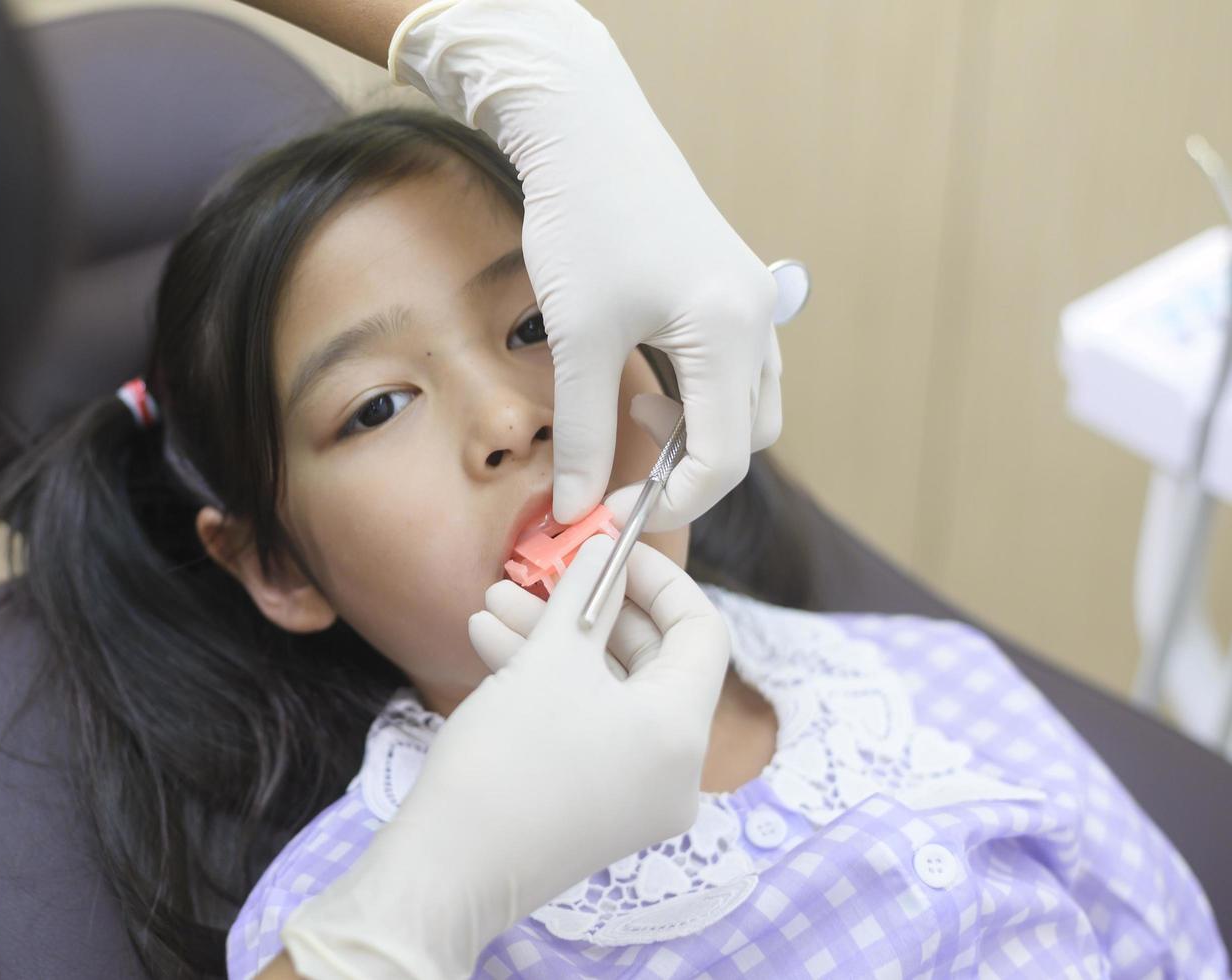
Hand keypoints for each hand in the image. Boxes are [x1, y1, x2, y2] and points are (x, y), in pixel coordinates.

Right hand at [280, 535, 729, 978]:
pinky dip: (549, 686)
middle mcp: (674, 770)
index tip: (610, 550)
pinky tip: (489, 644)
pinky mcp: (595, 809)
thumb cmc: (507, 759)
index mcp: (682, 731)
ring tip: (491, 603)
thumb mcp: (550, 658)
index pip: (701, 631)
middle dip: (588, 609)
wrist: (447, 869)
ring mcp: (635, 796)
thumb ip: (583, 595)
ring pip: (607, 693)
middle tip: (540, 572)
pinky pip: (588, 729)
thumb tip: (601, 551)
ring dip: (554, 641)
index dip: (658, 578)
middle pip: (649, 660)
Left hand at [391, 0, 781, 526]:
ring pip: (749, 408)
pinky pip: (738, 372)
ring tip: (628, 411)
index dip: (670, 502)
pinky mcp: (738, 292)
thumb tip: (578, 509)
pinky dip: (699, 398)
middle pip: (747, 440)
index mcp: (730, 333)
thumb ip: (583, 432)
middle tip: (618, 467)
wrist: (588, 132)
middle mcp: (760, 321)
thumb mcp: (577, 338)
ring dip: (696, 434)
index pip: (724, 460)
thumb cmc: (583, 222)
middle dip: (687, 470)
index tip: (613, 511)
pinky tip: (644, 382)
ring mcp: (756, 304)